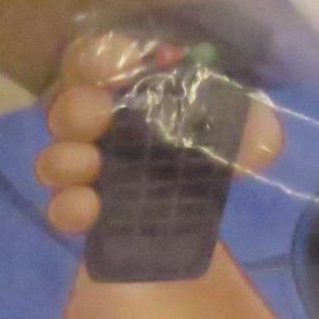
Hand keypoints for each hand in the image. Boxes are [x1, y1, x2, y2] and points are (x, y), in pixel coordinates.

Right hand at [35, 32, 284, 235]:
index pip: (101, 62)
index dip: (102, 57)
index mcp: (136, 101)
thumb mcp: (239, 153)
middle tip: (99, 115)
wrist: (202, 260)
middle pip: (68, 106)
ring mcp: (88, 179)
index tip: (119, 63)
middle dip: (77, 106)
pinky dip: (68, 207)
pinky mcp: (85, 224)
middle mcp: (104, 135)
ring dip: (66, 158)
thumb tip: (263, 130)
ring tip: (91, 168)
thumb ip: (251, 135)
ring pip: (56, 158)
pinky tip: (89, 209)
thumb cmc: (210, 185)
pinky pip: (58, 210)